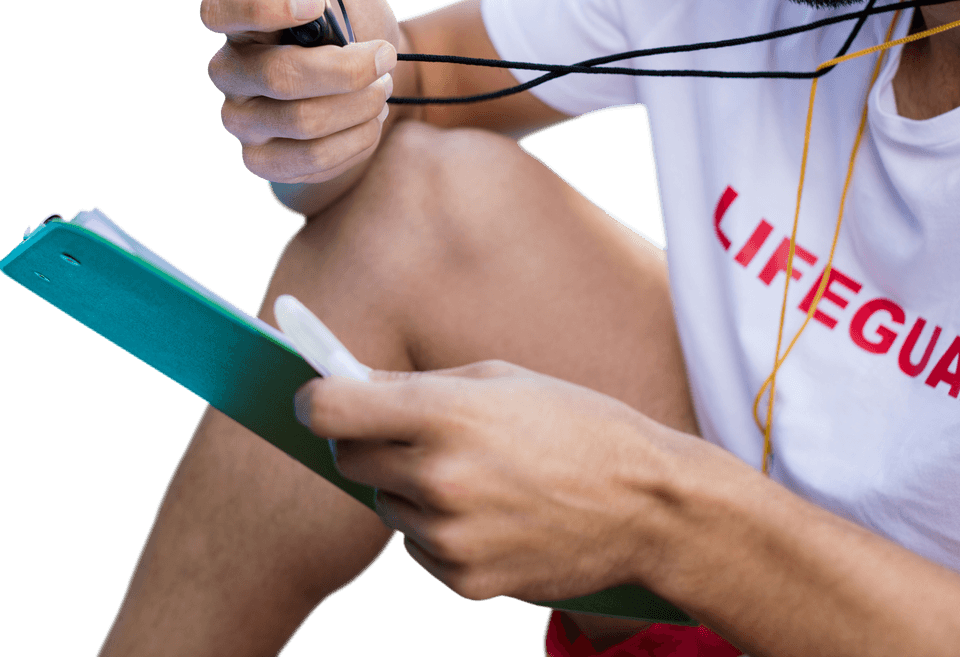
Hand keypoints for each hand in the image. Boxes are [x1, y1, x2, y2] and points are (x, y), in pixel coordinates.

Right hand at [202, 0, 399, 183]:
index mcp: (242, 21)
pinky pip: (309, 159)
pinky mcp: (265, 162)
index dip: (262, 6)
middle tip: (385, 58)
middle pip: (276, 75)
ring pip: (299, 121)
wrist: (385, 91)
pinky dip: (354, 140)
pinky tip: (373, 122)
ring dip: (357, 104)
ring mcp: (244, 121)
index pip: (219, 8)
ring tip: (383, 88)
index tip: (315, 2)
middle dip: (345, 69)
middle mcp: (232, 71)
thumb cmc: (354, 30)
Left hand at [293, 361, 676, 602]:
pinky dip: (439, 530)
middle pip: (348, 458)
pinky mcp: (464, 580)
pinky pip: (418, 548)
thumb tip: (355, 388)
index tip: (317, 398)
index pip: (332, 410)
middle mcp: (438, 476)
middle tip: (409, 433)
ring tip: (474, 474)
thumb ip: (421, 385)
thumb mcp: (503, 379)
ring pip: (385, 505)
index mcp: (447, 413)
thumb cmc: (578, 424)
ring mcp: (450, 534)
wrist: (644, 503)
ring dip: (409, 488)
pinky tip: (491, 512)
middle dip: (367, 441)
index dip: (315, 400)